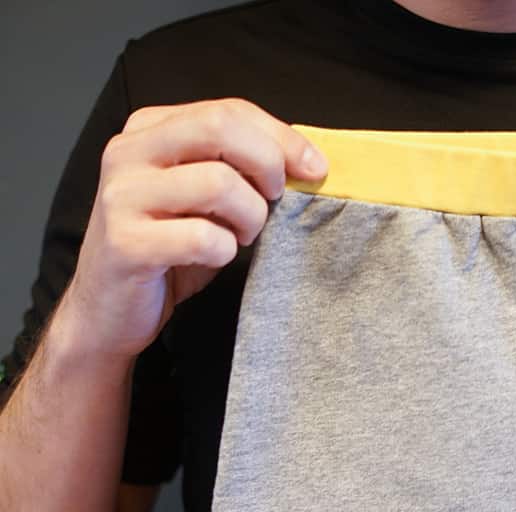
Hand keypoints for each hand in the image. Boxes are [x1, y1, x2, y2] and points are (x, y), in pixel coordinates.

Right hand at [61, 97, 328, 360]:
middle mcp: (129, 152)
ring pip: (219, 184)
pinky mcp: (126, 242)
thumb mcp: (206, 201)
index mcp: (150, 130)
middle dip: (268, 165)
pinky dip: (225, 252)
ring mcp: (123, 195)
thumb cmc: (168, 253)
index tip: (316, 168)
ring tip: (241, 237)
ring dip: (250, 217)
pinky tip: (214, 258)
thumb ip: (240, 171)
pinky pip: (204, 238)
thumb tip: (306, 161)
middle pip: (220, 128)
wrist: (111, 309)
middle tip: (276, 201)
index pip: (228, 110)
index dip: (282, 137)